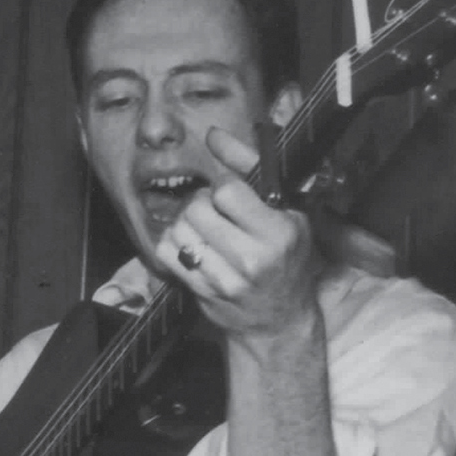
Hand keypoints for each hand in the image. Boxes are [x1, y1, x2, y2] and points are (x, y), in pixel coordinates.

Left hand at [156, 126, 321, 341]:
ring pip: (179, 230)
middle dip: (200, 203)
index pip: (228, 191)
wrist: (279, 321)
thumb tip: (213, 134)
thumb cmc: (287, 259)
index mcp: (279, 233)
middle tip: (213, 211)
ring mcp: (225, 279)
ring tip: (204, 229)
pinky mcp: (201, 293)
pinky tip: (191, 246)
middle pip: (197, 209)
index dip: (222, 186)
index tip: (230, 194)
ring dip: (185, 223)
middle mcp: (253, 258)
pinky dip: (173, 243)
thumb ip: (248, 169)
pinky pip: (168, 253)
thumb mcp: (287, 212)